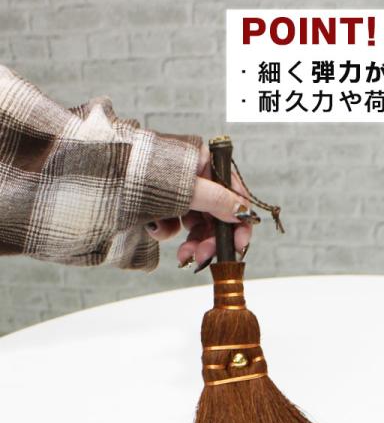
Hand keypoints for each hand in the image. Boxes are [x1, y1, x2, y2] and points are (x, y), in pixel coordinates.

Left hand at [144, 142, 254, 270]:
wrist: (99, 177)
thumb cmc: (143, 175)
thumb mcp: (188, 189)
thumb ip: (219, 201)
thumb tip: (244, 213)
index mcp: (205, 162)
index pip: (235, 195)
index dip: (240, 222)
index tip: (239, 246)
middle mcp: (195, 176)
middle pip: (217, 214)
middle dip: (211, 240)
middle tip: (204, 259)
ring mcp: (178, 191)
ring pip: (197, 224)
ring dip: (193, 243)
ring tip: (184, 258)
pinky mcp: (162, 204)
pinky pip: (176, 224)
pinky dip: (169, 232)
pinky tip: (155, 230)